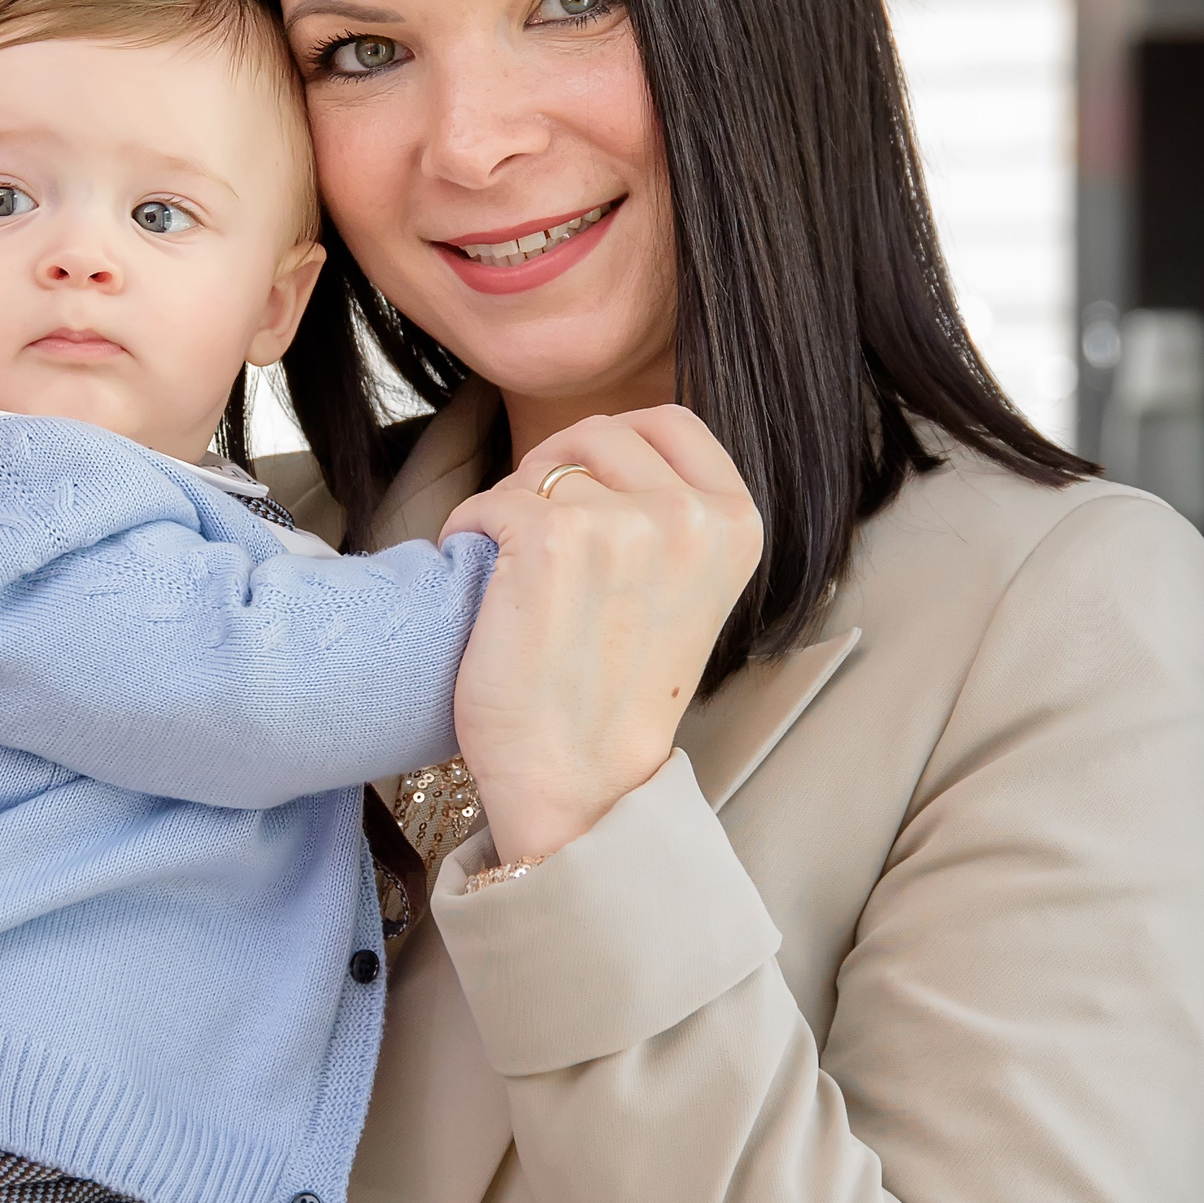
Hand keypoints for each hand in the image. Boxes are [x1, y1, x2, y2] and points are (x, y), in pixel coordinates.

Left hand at [439, 406, 761, 861]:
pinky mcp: (549, 539)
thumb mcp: (680, 585)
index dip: (612, 443)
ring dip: (511, 508)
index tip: (585, 486)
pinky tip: (481, 580)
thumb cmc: (616, 689)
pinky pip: (489, 500)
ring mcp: (622, 524)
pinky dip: (469, 532)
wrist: (579, 781)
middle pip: (598, 434)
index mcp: (735, 523)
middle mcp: (690, 516)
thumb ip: (668, 513)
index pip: (670, 421)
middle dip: (554, 472)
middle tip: (535, 535)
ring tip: (514, 574)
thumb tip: (613, 439)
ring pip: (542, 470)